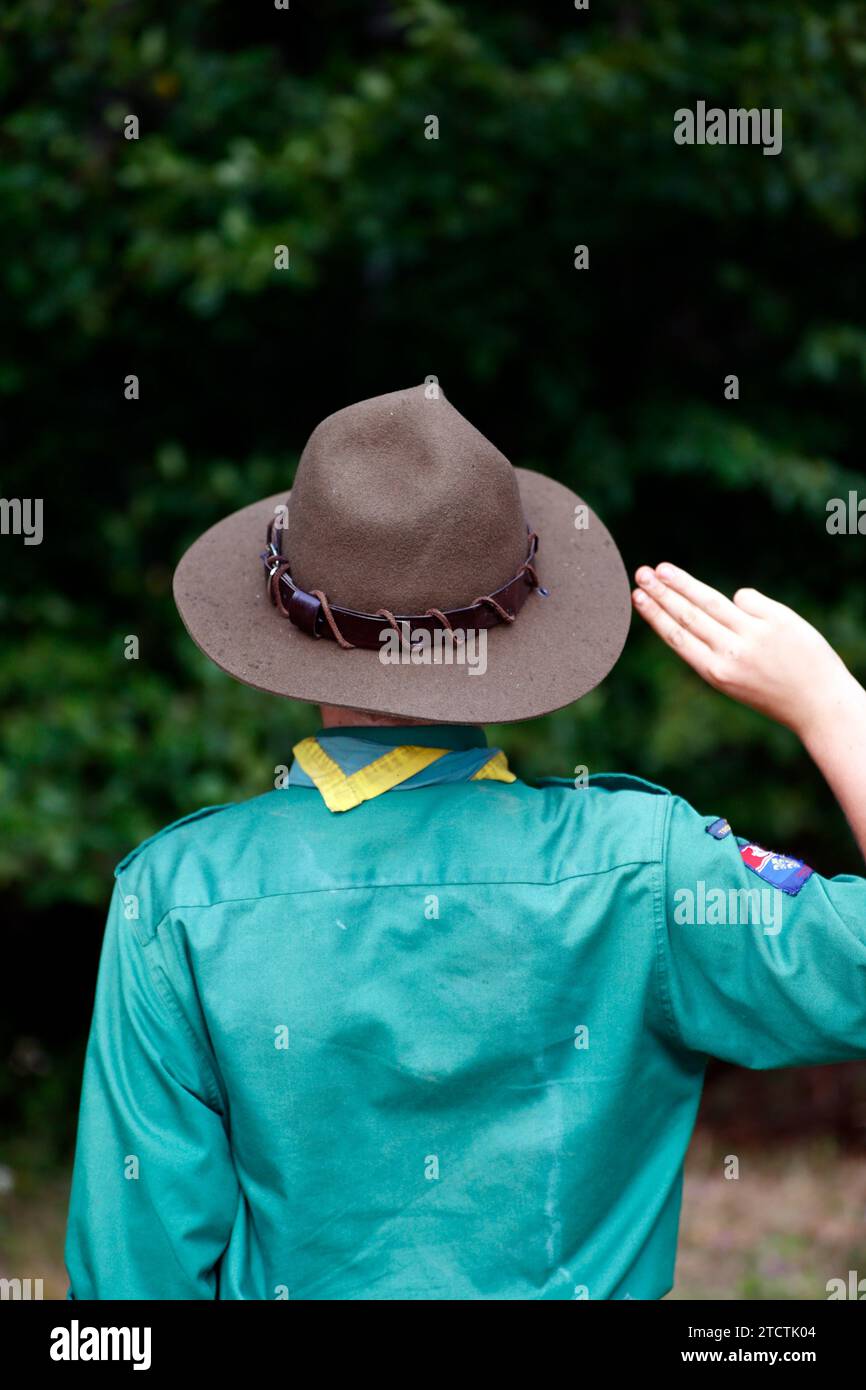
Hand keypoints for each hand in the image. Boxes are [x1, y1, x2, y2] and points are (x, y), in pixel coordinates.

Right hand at [631, 562, 857, 741]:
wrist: (819, 701)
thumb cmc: (775, 691)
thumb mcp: (735, 679)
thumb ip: (721, 643)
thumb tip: (722, 600)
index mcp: (715, 673)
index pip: (677, 636)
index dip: (655, 614)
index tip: (637, 597)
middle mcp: (731, 653)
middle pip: (688, 615)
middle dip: (661, 593)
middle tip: (641, 573)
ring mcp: (754, 635)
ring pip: (711, 601)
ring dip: (683, 583)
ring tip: (662, 569)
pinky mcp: (778, 620)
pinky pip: (748, 599)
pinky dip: (744, 602)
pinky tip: (752, 616)